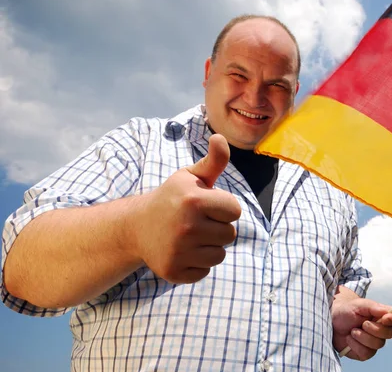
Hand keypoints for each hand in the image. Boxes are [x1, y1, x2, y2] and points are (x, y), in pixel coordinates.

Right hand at [129, 134, 241, 283]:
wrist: (137, 226)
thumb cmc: (172, 198)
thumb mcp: (190, 177)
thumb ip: (213, 161)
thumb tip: (220, 137)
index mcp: (194, 200)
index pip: (235, 211)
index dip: (224, 207)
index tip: (206, 205)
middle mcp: (186, 227)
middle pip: (230, 234)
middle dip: (217, 227)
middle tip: (196, 222)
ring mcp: (178, 252)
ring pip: (219, 255)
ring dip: (209, 246)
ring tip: (189, 236)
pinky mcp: (173, 272)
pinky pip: (205, 271)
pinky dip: (197, 263)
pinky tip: (182, 251)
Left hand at [331, 288, 391, 360]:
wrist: (331, 322)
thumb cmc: (346, 311)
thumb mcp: (359, 305)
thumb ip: (374, 307)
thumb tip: (389, 312)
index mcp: (381, 316)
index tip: (385, 318)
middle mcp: (380, 330)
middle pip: (390, 333)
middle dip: (375, 329)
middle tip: (363, 324)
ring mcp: (373, 342)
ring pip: (378, 344)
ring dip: (363, 337)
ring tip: (352, 331)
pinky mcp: (364, 353)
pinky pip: (366, 353)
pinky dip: (356, 345)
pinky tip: (349, 339)